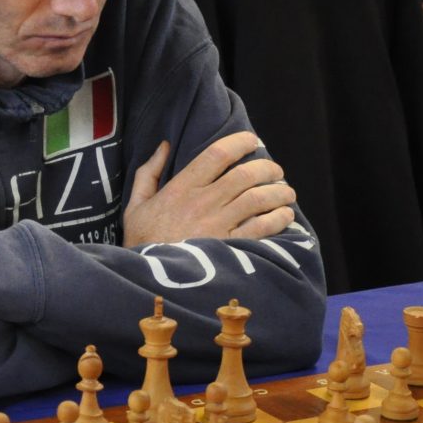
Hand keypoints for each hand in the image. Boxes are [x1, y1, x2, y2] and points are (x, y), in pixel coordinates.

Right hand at [121, 131, 296, 246]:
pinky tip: (285, 215)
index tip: (252, 140)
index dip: (239, 142)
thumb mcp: (136, 205)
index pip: (216, 154)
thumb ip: (148, 173)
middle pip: (244, 174)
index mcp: (181, 189)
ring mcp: (217, 227)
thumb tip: (164, 146)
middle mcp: (202, 203)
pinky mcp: (229, 250)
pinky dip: (278, 218)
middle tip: (276, 171)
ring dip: (279, 192)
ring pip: (258, 198)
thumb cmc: (143, 243)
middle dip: (267, 168)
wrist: (149, 282)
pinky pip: (261, 228)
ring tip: (287, 192)